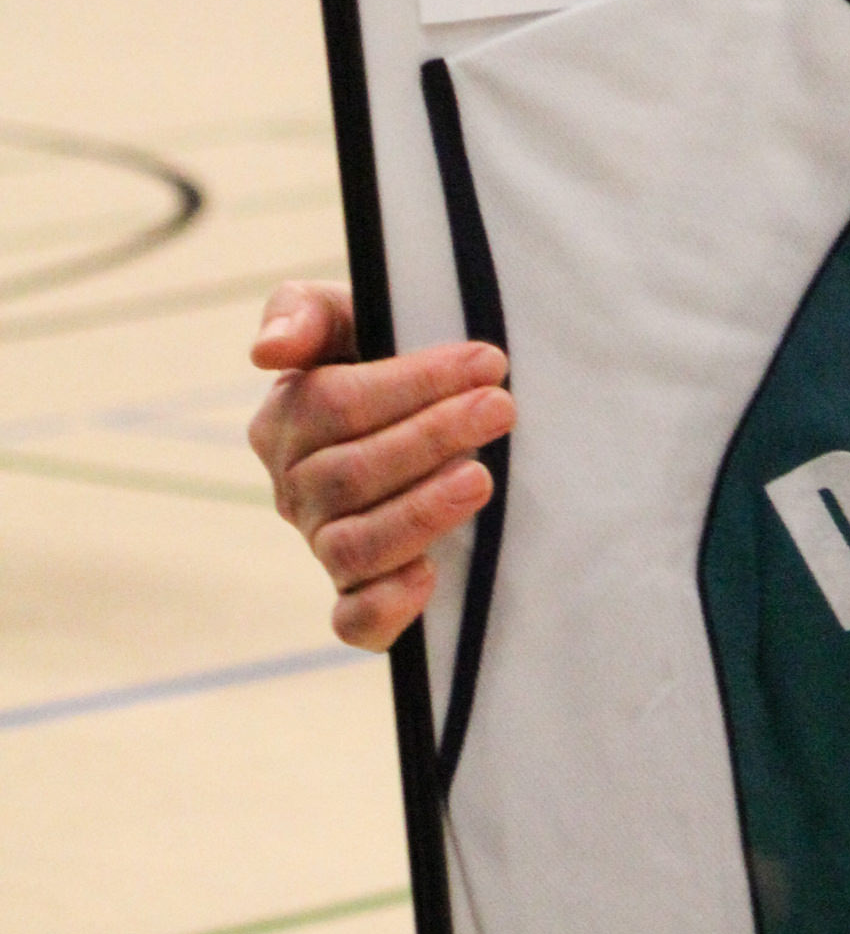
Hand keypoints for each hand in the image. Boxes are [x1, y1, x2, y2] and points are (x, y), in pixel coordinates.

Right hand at [248, 283, 515, 651]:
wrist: (426, 410)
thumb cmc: (382, 351)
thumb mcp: (348, 313)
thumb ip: (302, 312)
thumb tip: (266, 351)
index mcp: (287, 419)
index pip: (337, 405)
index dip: (413, 383)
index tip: (486, 361)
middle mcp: (296, 489)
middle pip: (351, 474)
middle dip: (432, 437)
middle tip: (500, 408)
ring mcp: (323, 544)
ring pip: (353, 547)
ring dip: (420, 513)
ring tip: (481, 477)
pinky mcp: (357, 594)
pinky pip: (353, 622)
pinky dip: (385, 607)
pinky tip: (429, 576)